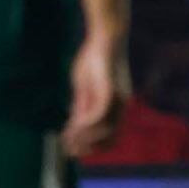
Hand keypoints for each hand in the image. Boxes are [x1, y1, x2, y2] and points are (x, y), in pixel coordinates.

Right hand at [62, 31, 124, 158]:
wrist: (106, 36)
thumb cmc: (94, 59)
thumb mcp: (83, 87)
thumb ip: (80, 106)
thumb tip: (73, 126)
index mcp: (117, 109)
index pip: (109, 138)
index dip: (91, 148)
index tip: (70, 150)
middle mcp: (122, 108)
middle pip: (110, 141)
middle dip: (87, 149)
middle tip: (68, 151)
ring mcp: (118, 101)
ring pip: (104, 131)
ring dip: (83, 138)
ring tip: (66, 139)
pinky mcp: (111, 91)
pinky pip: (98, 115)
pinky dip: (85, 125)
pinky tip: (72, 126)